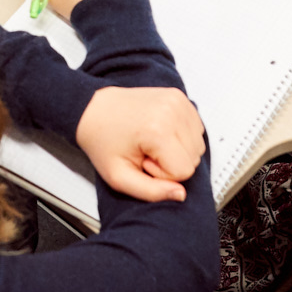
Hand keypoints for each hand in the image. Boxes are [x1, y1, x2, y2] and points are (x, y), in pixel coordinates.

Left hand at [74, 85, 205, 201]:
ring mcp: (177, 101)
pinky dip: (181, 135)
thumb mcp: (119, 177)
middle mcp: (172, 111)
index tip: (143, 161)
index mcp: (158, 129)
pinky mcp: (179, 97)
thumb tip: (180, 194)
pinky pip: (196, 129)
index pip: (185, 171)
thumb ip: (151, 192)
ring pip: (198, 145)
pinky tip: (159, 132)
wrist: (94, 110)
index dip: (162, 174)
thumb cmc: (103, 139)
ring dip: (177, 149)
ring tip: (151, 142)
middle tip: (145, 151)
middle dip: (171, 162)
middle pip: (194, 158)